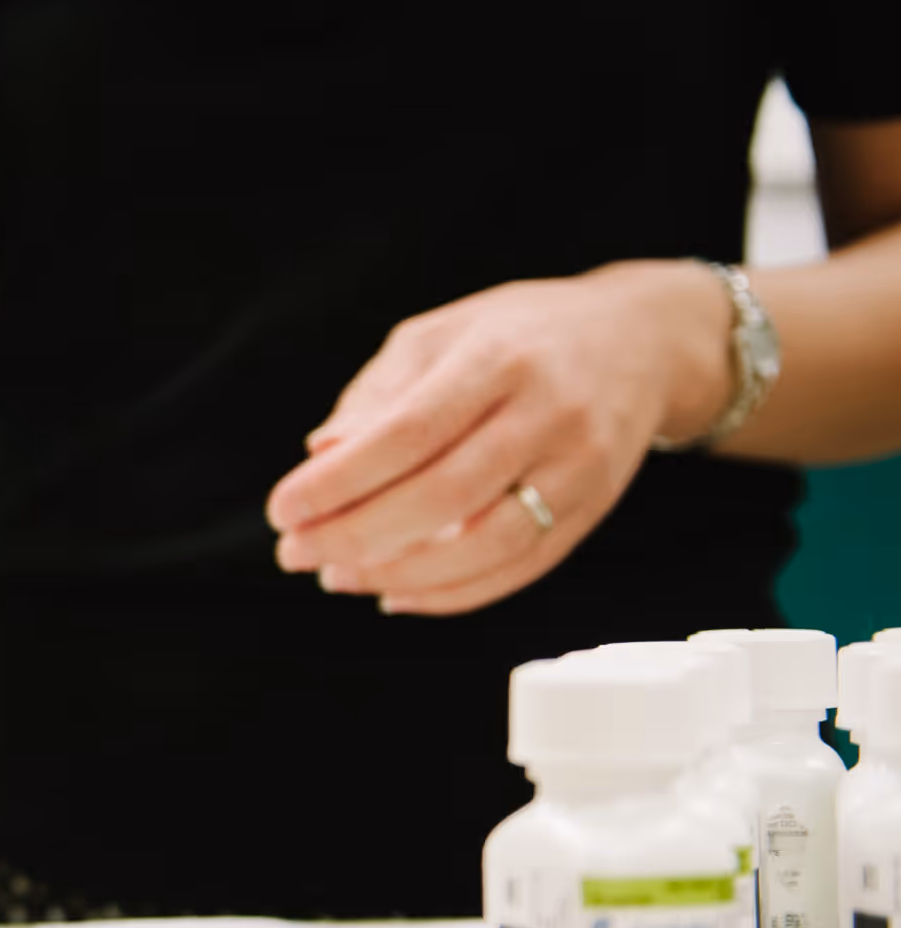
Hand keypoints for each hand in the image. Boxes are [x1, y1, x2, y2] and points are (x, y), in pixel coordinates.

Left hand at [266, 263, 731, 615]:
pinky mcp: (593, 509)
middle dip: (355, 536)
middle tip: (296, 552)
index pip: (409, 433)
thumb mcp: (441, 335)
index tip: (284, 509)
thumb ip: (378, 395)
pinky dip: (452, 594)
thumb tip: (322, 455)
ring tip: (338, 576)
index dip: (340, 481)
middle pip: (444, 496)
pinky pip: (520, 568)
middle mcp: (547, 414)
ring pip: (485, 545)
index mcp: (498, 359)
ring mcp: (579, 467)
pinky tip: (396, 592)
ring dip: (399, 574)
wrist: (643, 341)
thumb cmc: (521, 334)